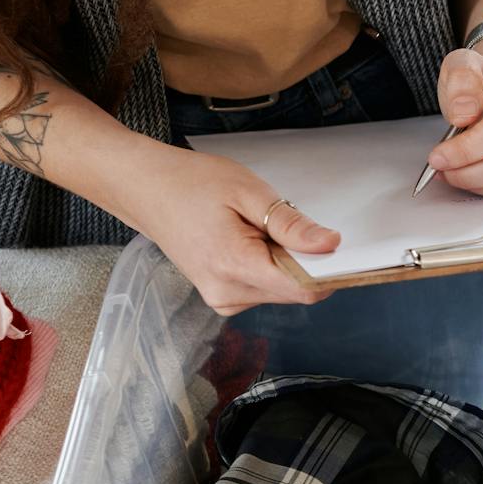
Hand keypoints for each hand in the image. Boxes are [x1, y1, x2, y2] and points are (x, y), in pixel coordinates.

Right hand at [120, 146, 338, 315]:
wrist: (145, 189)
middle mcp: (228, 293)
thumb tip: (330, 245)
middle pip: (295, 290)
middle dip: (301, 260)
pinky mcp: (222, 297)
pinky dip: (267, 266)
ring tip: (253, 230)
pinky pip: (264, 288)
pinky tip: (246, 242)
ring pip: (281, 290)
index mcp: (234, 266)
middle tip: (277, 224)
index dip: (328, 269)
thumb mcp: (249, 193)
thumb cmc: (191, 184)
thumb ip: (291, 225)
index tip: (336, 247)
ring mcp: (223, 299)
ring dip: (282, 262)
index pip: (304, 288)